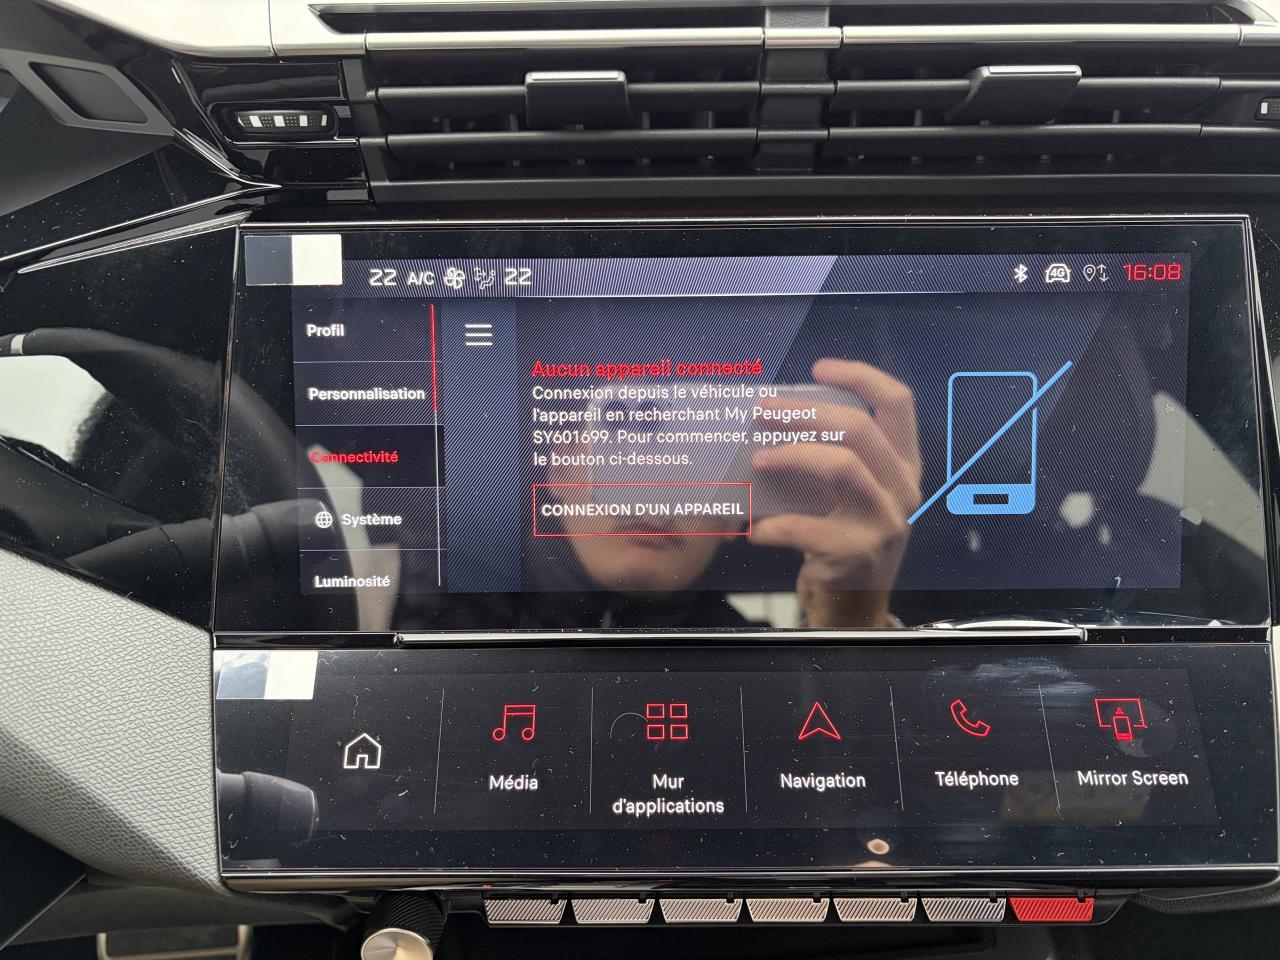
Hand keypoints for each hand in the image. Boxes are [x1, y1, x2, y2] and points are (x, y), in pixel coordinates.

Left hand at [749, 360, 921, 627]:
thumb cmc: (844, 541)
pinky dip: (770, 526)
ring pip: (841, 465)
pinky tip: (754, 530)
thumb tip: (776, 418)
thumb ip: (833, 458)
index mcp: (904, 466)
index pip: (898, 403)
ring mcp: (885, 521)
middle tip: (765, 409)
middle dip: (806, 412)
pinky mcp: (856, 553)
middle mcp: (903, 489)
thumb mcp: (853, 496)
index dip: (860, 376)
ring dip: (791, 456)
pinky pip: (803, 526)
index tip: (818, 366)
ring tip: (758, 460)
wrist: (854, 611)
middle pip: (860, 428)